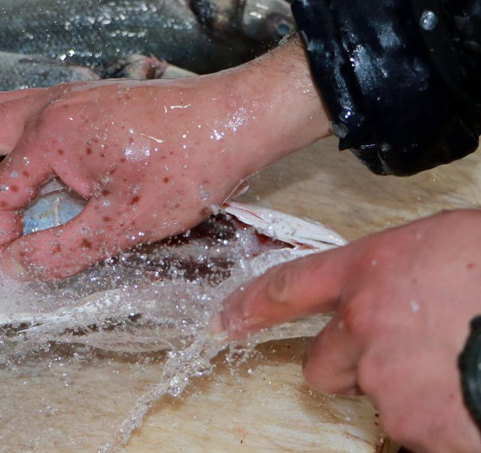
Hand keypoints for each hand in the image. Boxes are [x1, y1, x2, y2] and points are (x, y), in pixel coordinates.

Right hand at [0, 38, 327, 278]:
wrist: (234, 120)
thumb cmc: (186, 167)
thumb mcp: (122, 225)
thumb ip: (61, 249)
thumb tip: (13, 267)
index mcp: (49, 137)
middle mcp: (48, 109)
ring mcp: (66, 99)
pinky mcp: (86, 102)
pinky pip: (23, 112)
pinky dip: (0, 136)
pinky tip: (10, 159)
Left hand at [216, 209, 480, 452]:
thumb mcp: (450, 249)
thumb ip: (404, 278)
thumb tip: (399, 297)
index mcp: (372, 272)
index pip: (289, 287)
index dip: (250, 307)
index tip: (225, 321)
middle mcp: (365, 327)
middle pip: (322, 368)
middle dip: (352, 370)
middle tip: (409, 360)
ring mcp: (390, 382)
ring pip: (380, 402)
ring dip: (411, 397)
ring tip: (462, 373)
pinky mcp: (420, 428)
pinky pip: (420, 432)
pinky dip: (443, 424)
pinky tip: (473, 396)